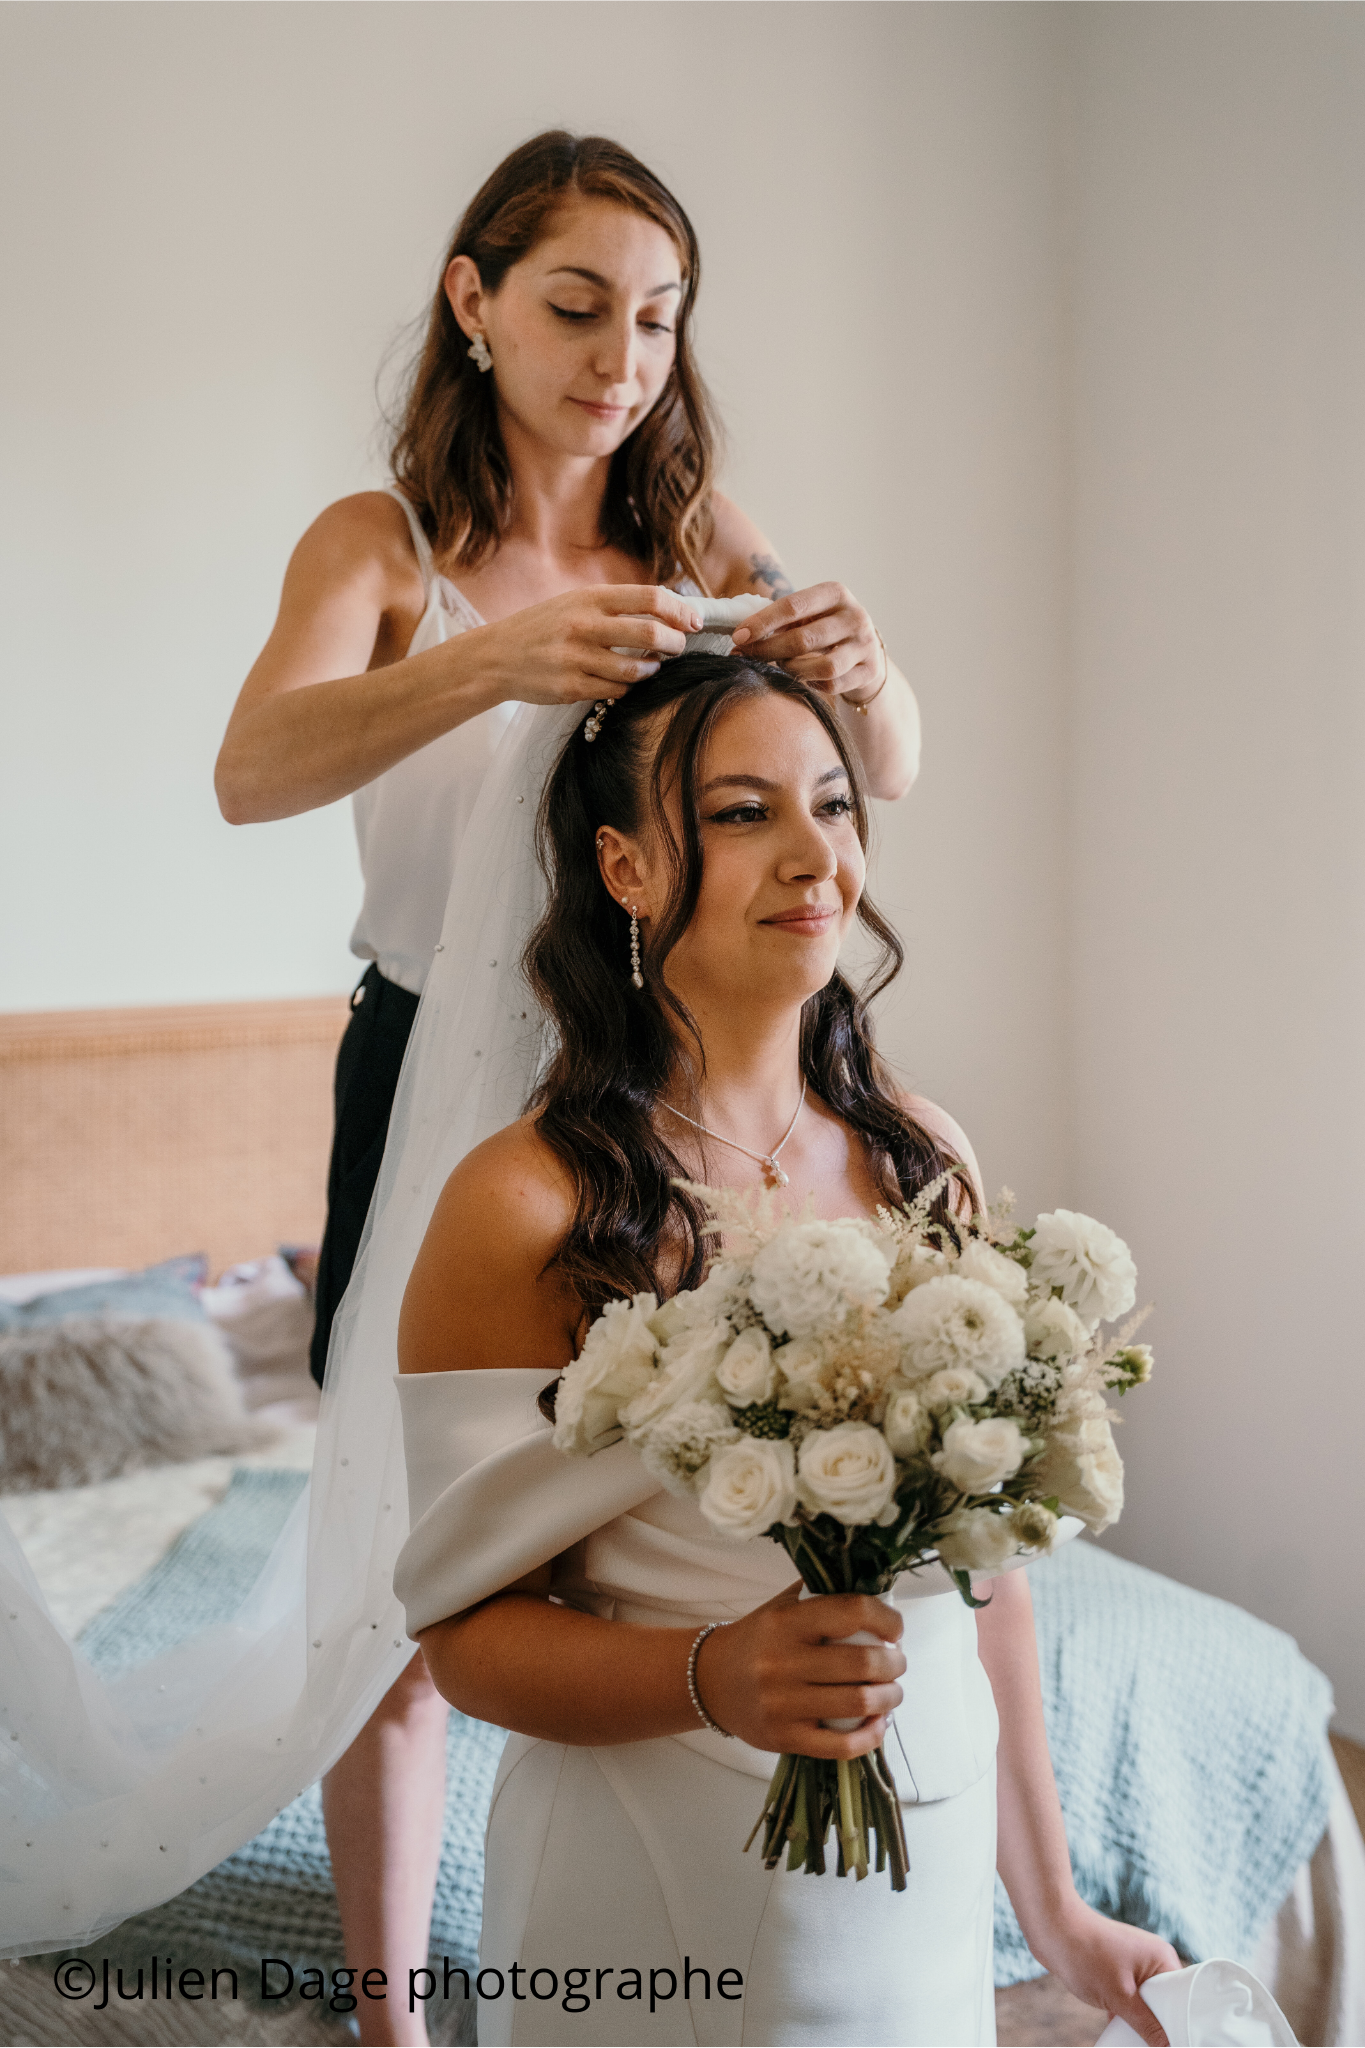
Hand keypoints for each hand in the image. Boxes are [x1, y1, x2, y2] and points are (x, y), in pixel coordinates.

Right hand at [478, 585, 701, 706]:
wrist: (496, 655)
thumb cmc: (544, 627)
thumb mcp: (575, 603)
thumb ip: (615, 605)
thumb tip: (668, 609)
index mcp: (590, 598)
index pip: (649, 598)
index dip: (679, 611)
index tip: (692, 623)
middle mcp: (584, 625)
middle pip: (649, 635)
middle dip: (673, 645)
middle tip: (676, 649)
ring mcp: (576, 657)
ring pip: (635, 670)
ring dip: (651, 670)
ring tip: (649, 667)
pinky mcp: (570, 686)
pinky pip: (615, 691)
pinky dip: (626, 688)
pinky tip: (621, 682)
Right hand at [693, 1582, 904, 1757]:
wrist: (709, 1681)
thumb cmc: (757, 1639)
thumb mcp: (782, 1606)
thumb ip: (822, 1595)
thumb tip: (875, 1587)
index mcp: (786, 1622)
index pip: (852, 1612)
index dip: (887, 1620)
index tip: (896, 1630)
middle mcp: (783, 1662)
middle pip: (862, 1663)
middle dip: (894, 1664)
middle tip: (897, 1663)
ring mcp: (782, 1704)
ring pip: (858, 1703)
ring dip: (890, 1698)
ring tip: (892, 1692)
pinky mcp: (784, 1738)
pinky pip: (841, 1745)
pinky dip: (871, 1736)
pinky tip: (878, 1724)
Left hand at [731, 582, 884, 702]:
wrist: (867, 649)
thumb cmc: (824, 627)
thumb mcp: (810, 613)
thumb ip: (782, 618)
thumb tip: (740, 634)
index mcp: (836, 593)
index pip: (793, 606)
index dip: (762, 623)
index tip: (738, 636)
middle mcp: (855, 616)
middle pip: (803, 639)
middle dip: (768, 650)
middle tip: (746, 656)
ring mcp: (866, 645)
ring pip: (821, 667)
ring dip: (792, 670)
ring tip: (781, 666)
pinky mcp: (870, 671)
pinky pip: (833, 685)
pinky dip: (812, 684)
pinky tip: (805, 678)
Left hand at [1029, 1898, 1181, 2046]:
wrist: (1050, 1928)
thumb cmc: (1086, 1954)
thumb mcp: (1120, 1997)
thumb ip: (1146, 2024)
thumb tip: (1165, 2045)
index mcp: (1162, 1959)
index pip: (1184, 1997)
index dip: (1180, 2021)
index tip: (1176, 2042)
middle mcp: (1151, 1959)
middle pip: (1165, 2002)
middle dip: (1157, 2024)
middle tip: (1152, 2044)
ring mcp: (1133, 1963)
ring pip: (1144, 2002)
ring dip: (1138, 2020)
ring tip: (1135, 2040)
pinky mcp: (1116, 1969)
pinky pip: (1129, 1997)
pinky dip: (1124, 2013)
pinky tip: (1119, 2030)